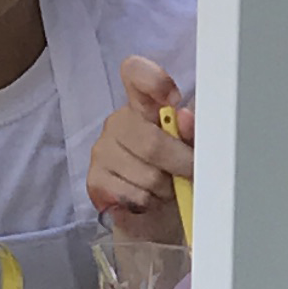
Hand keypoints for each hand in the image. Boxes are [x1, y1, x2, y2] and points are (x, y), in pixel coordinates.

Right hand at [89, 54, 193, 233]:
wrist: (156, 214)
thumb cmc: (174, 173)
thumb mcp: (190, 149)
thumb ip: (192, 131)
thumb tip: (186, 118)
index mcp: (144, 105)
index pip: (136, 74)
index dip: (154, 81)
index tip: (174, 99)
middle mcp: (118, 123)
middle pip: (151, 141)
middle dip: (179, 164)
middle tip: (189, 173)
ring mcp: (102, 151)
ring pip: (146, 174)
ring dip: (165, 189)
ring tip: (165, 188)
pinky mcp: (95, 180)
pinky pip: (133, 195)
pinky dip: (149, 203)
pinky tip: (148, 199)